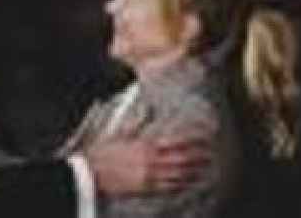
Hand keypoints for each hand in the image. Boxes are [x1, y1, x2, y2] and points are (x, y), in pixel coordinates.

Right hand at [86, 124, 213, 195]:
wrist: (89, 173)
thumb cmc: (102, 153)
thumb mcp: (119, 134)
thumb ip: (136, 125)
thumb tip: (147, 112)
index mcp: (145, 145)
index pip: (176, 140)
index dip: (192, 138)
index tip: (204, 134)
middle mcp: (151, 161)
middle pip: (182, 158)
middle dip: (198, 155)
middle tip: (211, 152)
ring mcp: (150, 176)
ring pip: (179, 174)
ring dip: (194, 170)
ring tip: (206, 167)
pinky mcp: (145, 188)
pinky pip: (168, 187)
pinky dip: (181, 184)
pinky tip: (188, 182)